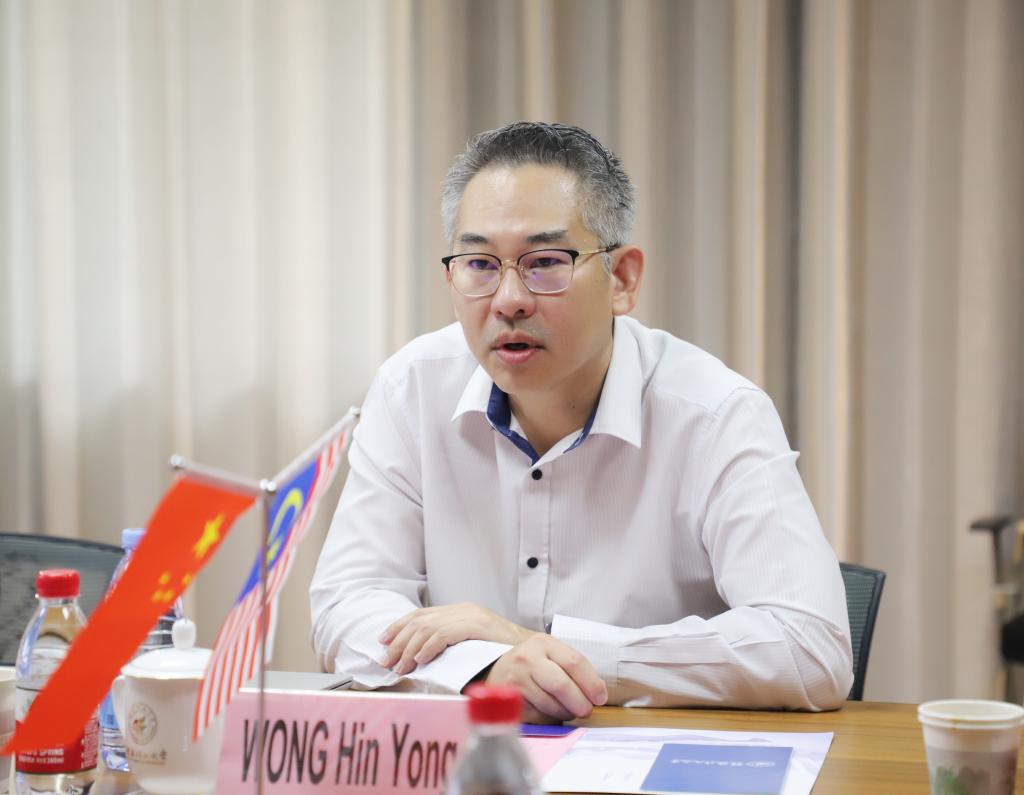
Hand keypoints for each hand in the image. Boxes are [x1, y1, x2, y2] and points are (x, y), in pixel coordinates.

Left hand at [378, 602, 535, 674]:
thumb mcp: (472, 648)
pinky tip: (421, 659)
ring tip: (401, 666)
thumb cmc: (505, 657)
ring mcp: (471, 615)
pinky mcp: (478, 625)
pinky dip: (428, 646)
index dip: (399, 627)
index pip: (421, 615)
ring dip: (409, 649)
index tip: (383, 643)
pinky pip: (444, 633)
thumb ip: (450, 647)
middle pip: (419, 620)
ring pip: (427, 627)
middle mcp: (464, 610)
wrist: (535, 654)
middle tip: (387, 661)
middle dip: (398, 641)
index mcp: (461, 612)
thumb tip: (418, 660)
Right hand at [485, 634, 607, 722]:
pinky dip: (549, 719)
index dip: (591, 683)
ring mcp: (516, 680)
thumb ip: (572, 668)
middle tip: (587, 710)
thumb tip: (598, 693)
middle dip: (580, 703)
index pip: (574, 662)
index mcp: (543, 643)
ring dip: (565, 713)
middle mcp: (527, 658)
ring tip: (567, 710)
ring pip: (551, 705)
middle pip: (562, 685)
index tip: (600, 698)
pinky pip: (538, 716)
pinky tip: (549, 711)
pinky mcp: (510, 701)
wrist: (496, 671)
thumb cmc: (532, 665)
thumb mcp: (550, 654)